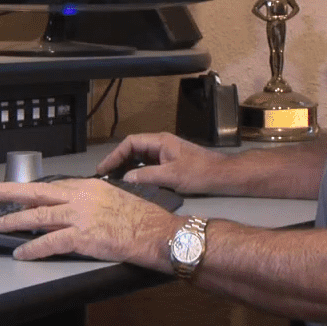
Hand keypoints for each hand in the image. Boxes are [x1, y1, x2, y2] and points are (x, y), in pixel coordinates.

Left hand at [0, 178, 178, 264]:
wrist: (157, 232)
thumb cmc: (144, 220)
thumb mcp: (117, 199)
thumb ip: (95, 202)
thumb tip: (81, 211)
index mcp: (91, 186)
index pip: (57, 187)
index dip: (36, 192)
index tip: (22, 193)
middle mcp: (82, 196)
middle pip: (39, 192)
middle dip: (12, 192)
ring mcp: (80, 216)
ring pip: (38, 215)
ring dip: (14, 221)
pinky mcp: (81, 236)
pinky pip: (49, 242)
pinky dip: (32, 248)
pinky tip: (21, 252)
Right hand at [96, 131, 228, 193]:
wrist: (222, 175)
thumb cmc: (199, 173)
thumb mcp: (171, 176)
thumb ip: (147, 176)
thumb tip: (125, 179)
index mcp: (160, 141)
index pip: (130, 143)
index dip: (115, 154)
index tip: (104, 168)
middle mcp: (160, 145)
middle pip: (133, 149)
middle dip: (118, 161)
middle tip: (105, 176)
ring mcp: (165, 154)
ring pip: (139, 158)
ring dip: (126, 167)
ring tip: (113, 181)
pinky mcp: (169, 164)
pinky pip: (148, 165)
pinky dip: (137, 173)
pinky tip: (131, 184)